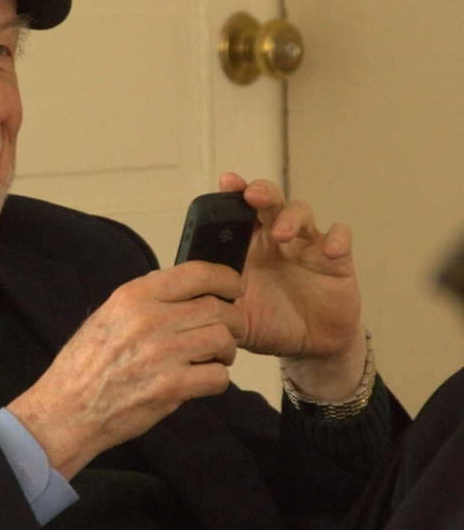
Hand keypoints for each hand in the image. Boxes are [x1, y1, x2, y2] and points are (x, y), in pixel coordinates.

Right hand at [8, 262, 242, 479]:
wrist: (67, 409)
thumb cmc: (85, 365)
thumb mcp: (108, 314)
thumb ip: (146, 299)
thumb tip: (185, 290)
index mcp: (134, 296)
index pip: (197, 273)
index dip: (226, 278)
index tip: (234, 286)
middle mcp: (150, 320)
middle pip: (218, 308)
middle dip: (232, 320)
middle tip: (228, 329)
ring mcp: (162, 354)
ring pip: (223, 340)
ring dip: (227, 350)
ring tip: (215, 356)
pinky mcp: (170, 387)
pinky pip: (218, 376)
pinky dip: (217, 378)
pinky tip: (203, 379)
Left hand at [220, 173, 366, 399]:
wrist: (308, 347)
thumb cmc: (271, 322)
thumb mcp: (235, 316)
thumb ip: (215, 305)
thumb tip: (188, 300)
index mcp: (249, 245)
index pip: (240, 211)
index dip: (234, 193)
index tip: (226, 183)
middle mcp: (277, 238)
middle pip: (271, 201)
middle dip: (261, 192)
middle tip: (252, 196)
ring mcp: (307, 246)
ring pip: (302, 213)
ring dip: (291, 217)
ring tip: (281, 233)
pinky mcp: (336, 260)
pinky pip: (340, 239)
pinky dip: (337, 239)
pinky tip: (329, 249)